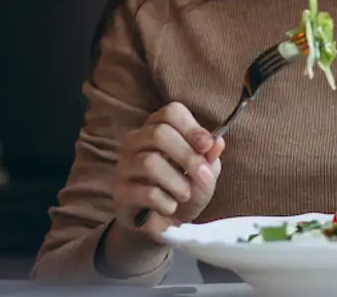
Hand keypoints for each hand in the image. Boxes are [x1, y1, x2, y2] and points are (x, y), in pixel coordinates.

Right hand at [111, 102, 225, 242]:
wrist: (165, 224)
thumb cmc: (184, 191)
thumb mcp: (204, 173)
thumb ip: (209, 156)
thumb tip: (217, 142)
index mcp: (157, 128)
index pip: (171, 113)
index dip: (192, 128)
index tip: (207, 147)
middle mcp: (135, 142)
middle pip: (158, 133)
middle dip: (187, 156)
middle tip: (202, 175)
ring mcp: (124, 166)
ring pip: (150, 162)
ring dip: (177, 182)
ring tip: (185, 195)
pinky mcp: (120, 192)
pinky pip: (146, 192)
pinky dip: (166, 202)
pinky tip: (170, 207)